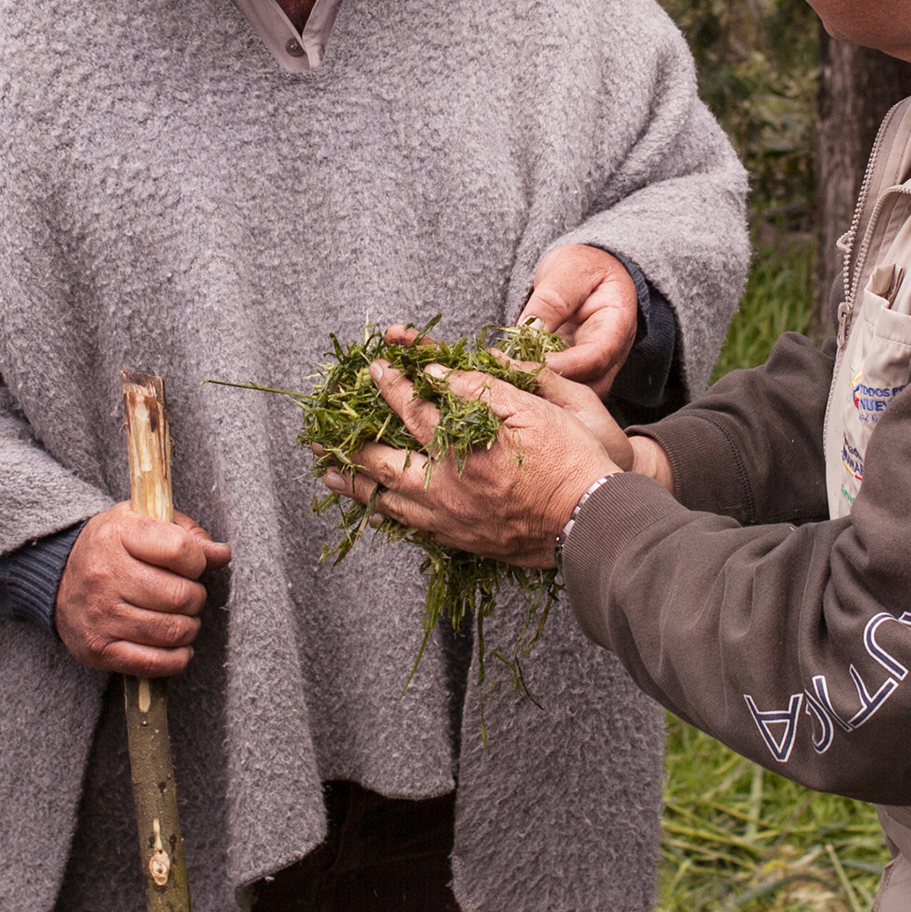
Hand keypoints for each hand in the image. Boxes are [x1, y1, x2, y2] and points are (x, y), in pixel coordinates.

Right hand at [55, 504, 231, 677]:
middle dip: (196, 598)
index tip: (193, 565)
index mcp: (118, 535)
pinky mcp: (99, 649)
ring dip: (189, 628)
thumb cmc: (111, 548)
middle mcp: (106, 575)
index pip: (181, 550)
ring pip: (173, 631)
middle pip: (181, 596)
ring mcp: (101, 615)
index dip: (199, 560)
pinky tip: (177, 647)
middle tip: (188, 596)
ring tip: (181, 619)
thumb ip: (185, 533)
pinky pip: (153, 663)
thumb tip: (221, 554)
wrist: (56, 579)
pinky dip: (177, 658)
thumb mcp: (141, 521)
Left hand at [327, 361, 621, 568]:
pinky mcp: (464, 542)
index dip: (393, 386)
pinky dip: (388, 516)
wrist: (593, 521)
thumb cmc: (571, 460)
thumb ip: (483, 388)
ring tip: (331, 478)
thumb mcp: (535, 408)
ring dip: (357, 488)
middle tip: (317, 439)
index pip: (415, 411)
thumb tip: (441, 371)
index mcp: (464, 451)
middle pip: (383, 466)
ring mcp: (452, 521)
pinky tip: (378, 511)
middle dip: (349, 448)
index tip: (374, 368)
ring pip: (390, 504)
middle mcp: (448, 490)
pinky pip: (413, 530)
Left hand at [518, 245, 638, 393]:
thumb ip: (552, 300)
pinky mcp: (573, 372)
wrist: (585, 271)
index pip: (597, 355)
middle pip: (588, 385)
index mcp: (617, 325)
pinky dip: (535, 385)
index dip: (566, 365)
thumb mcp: (568, 271)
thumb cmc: (583, 266)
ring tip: (508, 378)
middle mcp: (610, 353)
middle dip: (552, 388)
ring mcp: (592, 366)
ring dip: (542, 391)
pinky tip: (510, 377)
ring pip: (573, 394)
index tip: (534, 365)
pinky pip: (559, 388)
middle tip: (512, 376)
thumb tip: (529, 332)